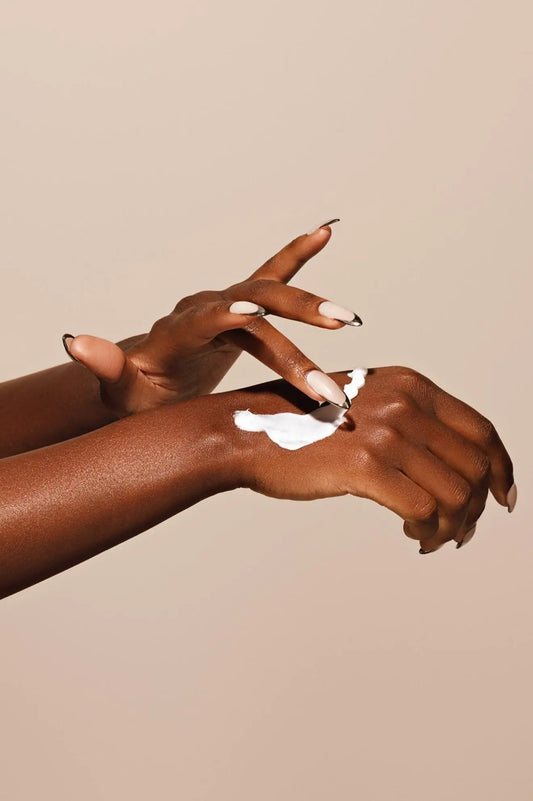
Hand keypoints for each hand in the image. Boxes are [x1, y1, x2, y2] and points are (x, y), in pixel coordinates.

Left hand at [63, 221, 361, 416]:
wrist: (149, 387)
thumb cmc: (137, 399)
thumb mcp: (119, 395)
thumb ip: (105, 368)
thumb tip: (73, 340)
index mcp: (175, 335)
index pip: (204, 321)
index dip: (227, 314)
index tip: (254, 311)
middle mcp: (201, 310)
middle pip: (251, 307)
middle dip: (292, 321)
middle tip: (333, 330)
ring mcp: (222, 303)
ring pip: (270, 297)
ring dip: (309, 307)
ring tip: (346, 318)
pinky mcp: (240, 306)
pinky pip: (271, 277)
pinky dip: (295, 256)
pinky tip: (324, 232)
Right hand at [226, 366, 515, 551]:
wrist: (247, 432)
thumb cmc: (303, 427)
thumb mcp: (367, 407)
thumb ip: (411, 426)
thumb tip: (457, 470)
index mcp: (411, 384)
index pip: (481, 430)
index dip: (502, 468)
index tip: (504, 498)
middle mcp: (405, 402)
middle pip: (475, 466)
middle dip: (477, 507)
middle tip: (460, 532)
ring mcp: (386, 431)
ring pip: (457, 492)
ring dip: (453, 525)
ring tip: (432, 536)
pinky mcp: (365, 465)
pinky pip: (426, 509)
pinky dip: (429, 529)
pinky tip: (413, 534)